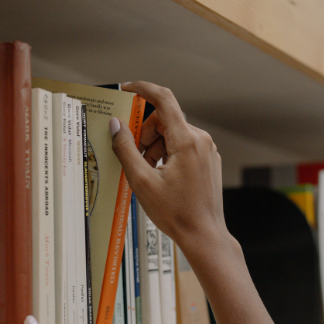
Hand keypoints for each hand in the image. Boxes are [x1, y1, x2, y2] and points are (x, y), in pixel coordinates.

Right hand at [111, 81, 228, 250]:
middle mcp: (201, 140)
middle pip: (165, 121)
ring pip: (173, 134)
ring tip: (148, 173)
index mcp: (186, 141)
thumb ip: (125, 149)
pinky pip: (183, 146)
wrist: (203, 235)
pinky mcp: (208, 160)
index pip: (164, 99)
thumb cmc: (176, 213)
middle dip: (145, 134)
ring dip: (155, 147)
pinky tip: (161, 176)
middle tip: (134, 158)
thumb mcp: (142, 181)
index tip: (127, 89)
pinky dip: (167, 154)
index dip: (143, 89)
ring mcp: (207, 150)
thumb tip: (115, 125)